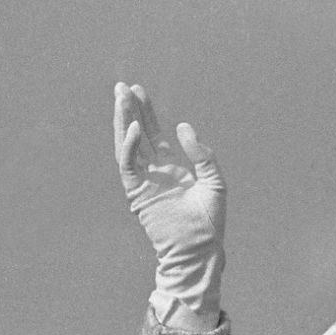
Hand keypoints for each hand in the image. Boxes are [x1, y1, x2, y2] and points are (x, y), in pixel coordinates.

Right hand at [113, 83, 226, 321]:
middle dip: (129, 110)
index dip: (146, 112)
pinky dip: (129, 146)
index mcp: (171, 168)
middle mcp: (154, 172)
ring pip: (128, 146)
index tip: (139, 91)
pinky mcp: (137, 194)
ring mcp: (144, 182)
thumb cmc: (210, 221)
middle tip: (121, 86)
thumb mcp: (214, 180)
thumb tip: (182, 127)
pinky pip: (128, 165)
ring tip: (120, 99)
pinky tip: (134, 128)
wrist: (200, 248)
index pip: (154, 134)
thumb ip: (202, 153)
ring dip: (122, 122)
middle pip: (137, 134)